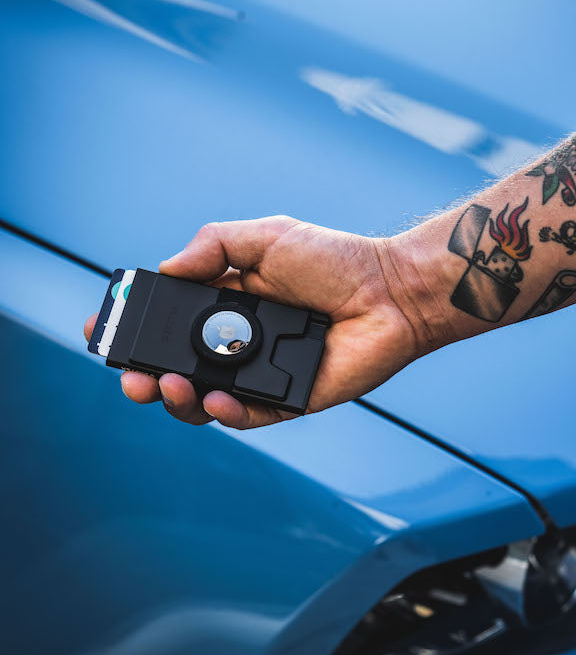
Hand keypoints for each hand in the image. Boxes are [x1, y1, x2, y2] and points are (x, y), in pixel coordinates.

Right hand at [83, 217, 425, 428]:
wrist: (393, 291)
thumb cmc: (336, 260)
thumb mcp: (266, 237)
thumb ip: (213, 247)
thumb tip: (165, 270)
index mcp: (227, 304)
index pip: (168, 323)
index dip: (133, 329)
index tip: (104, 328)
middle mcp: (238, 344)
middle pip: (176, 368)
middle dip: (144, 374)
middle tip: (129, 376)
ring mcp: (261, 375)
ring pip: (204, 399)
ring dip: (177, 398)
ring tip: (168, 386)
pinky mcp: (289, 401)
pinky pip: (249, 417)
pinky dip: (226, 413)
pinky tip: (214, 402)